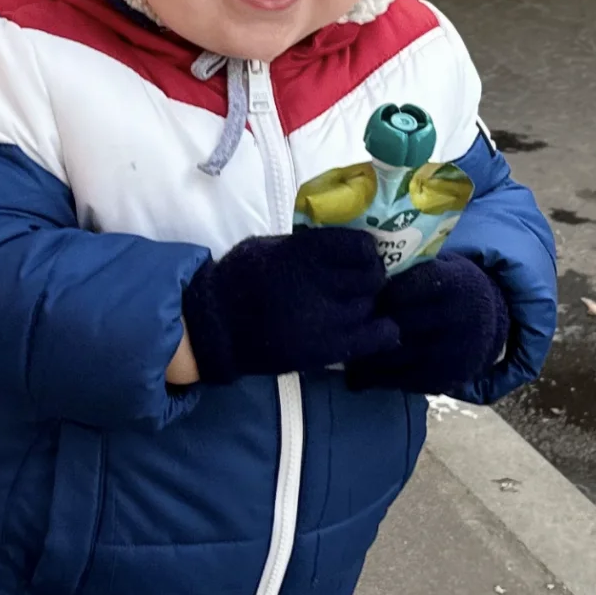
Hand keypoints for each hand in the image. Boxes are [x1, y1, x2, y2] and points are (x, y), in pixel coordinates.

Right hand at [182, 229, 397, 385]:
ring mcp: (326, 319)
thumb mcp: (269, 246)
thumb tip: (344, 245)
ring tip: (350, 308)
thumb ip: (307, 246)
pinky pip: (376, 338)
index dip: (366, 252)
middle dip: (369, 279)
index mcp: (304, 253)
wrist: (214, 327)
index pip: (361, 247)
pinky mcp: (327, 349)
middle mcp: (320, 283)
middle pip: (372, 277)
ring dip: (365, 306)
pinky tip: (373, 329)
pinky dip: (381, 331)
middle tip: (356, 284)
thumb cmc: (238, 281)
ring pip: (371, 307)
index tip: (360, 257)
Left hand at [346, 249, 509, 394]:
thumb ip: (406, 269)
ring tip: (340, 350)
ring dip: (363, 356)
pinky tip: (357, 375)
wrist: (486, 324)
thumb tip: (357, 268)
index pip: (404, 289)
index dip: (375, 292)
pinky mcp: (445, 379)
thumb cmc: (446, 290)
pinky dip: (376, 379)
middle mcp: (456, 319)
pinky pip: (402, 381)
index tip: (355, 293)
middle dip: (365, 325)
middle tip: (336, 324)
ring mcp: (451, 353)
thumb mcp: (438, 267)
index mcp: (453, 285)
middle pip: (396, 325)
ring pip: (395, 356)